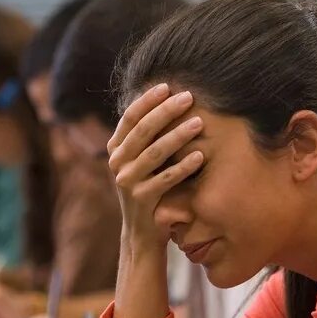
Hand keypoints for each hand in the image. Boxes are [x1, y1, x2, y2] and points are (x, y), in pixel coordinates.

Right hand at [107, 84, 203, 247]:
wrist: (143, 231)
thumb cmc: (149, 189)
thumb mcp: (142, 161)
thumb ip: (147, 138)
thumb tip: (168, 100)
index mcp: (116, 149)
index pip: (129, 118)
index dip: (147, 100)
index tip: (167, 86)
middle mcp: (117, 163)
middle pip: (142, 131)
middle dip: (166, 112)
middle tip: (188, 97)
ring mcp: (127, 182)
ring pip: (154, 153)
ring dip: (178, 135)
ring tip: (199, 123)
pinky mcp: (142, 200)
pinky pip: (165, 179)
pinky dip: (183, 166)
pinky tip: (200, 155)